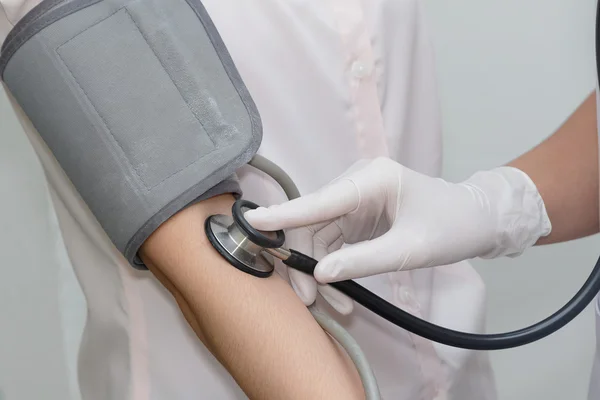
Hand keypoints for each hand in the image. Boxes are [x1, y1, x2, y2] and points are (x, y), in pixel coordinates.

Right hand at [246, 157, 550, 284]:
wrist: (477, 221)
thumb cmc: (451, 227)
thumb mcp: (409, 248)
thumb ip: (362, 260)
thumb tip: (320, 275)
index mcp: (372, 180)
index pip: (320, 200)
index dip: (285, 214)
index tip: (253, 222)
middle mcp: (357, 185)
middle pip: (315, 222)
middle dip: (307, 260)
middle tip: (308, 299)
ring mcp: (357, 200)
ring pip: (322, 235)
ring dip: (321, 270)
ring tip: (332, 306)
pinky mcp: (360, 215)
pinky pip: (335, 241)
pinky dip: (335, 267)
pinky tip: (341, 293)